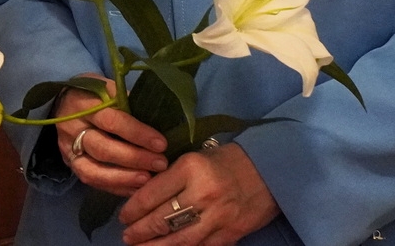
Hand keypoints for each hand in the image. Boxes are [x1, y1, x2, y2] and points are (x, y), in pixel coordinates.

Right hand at [55, 76, 167, 196]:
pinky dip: (115, 187)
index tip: (161, 144)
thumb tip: (160, 122)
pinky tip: (135, 188)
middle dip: (134, 158)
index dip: (137, 133)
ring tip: (148, 180)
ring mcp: (68, 149)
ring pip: (94, 170)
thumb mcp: (108, 89)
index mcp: (83, 103)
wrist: (62, 105)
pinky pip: (92, 181)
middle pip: (103, 148)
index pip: (111, 120)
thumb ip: (128, 104)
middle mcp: (72, 128)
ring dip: (123, 178)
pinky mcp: (70, 165)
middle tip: (160, 164)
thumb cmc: (93, 95)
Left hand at [117, 143, 278, 244]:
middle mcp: (203, 193)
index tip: (124, 216)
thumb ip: (172, 176)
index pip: (152, 193)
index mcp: (191, 168)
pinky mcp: (230, 234)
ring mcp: (218, 216)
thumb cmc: (228, 161)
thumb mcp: (197, 157)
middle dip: (140, 231)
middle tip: (127, 236)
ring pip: (179, 240)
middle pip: (162, 220)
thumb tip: (143, 197)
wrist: (270, 170)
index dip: (133, 209)